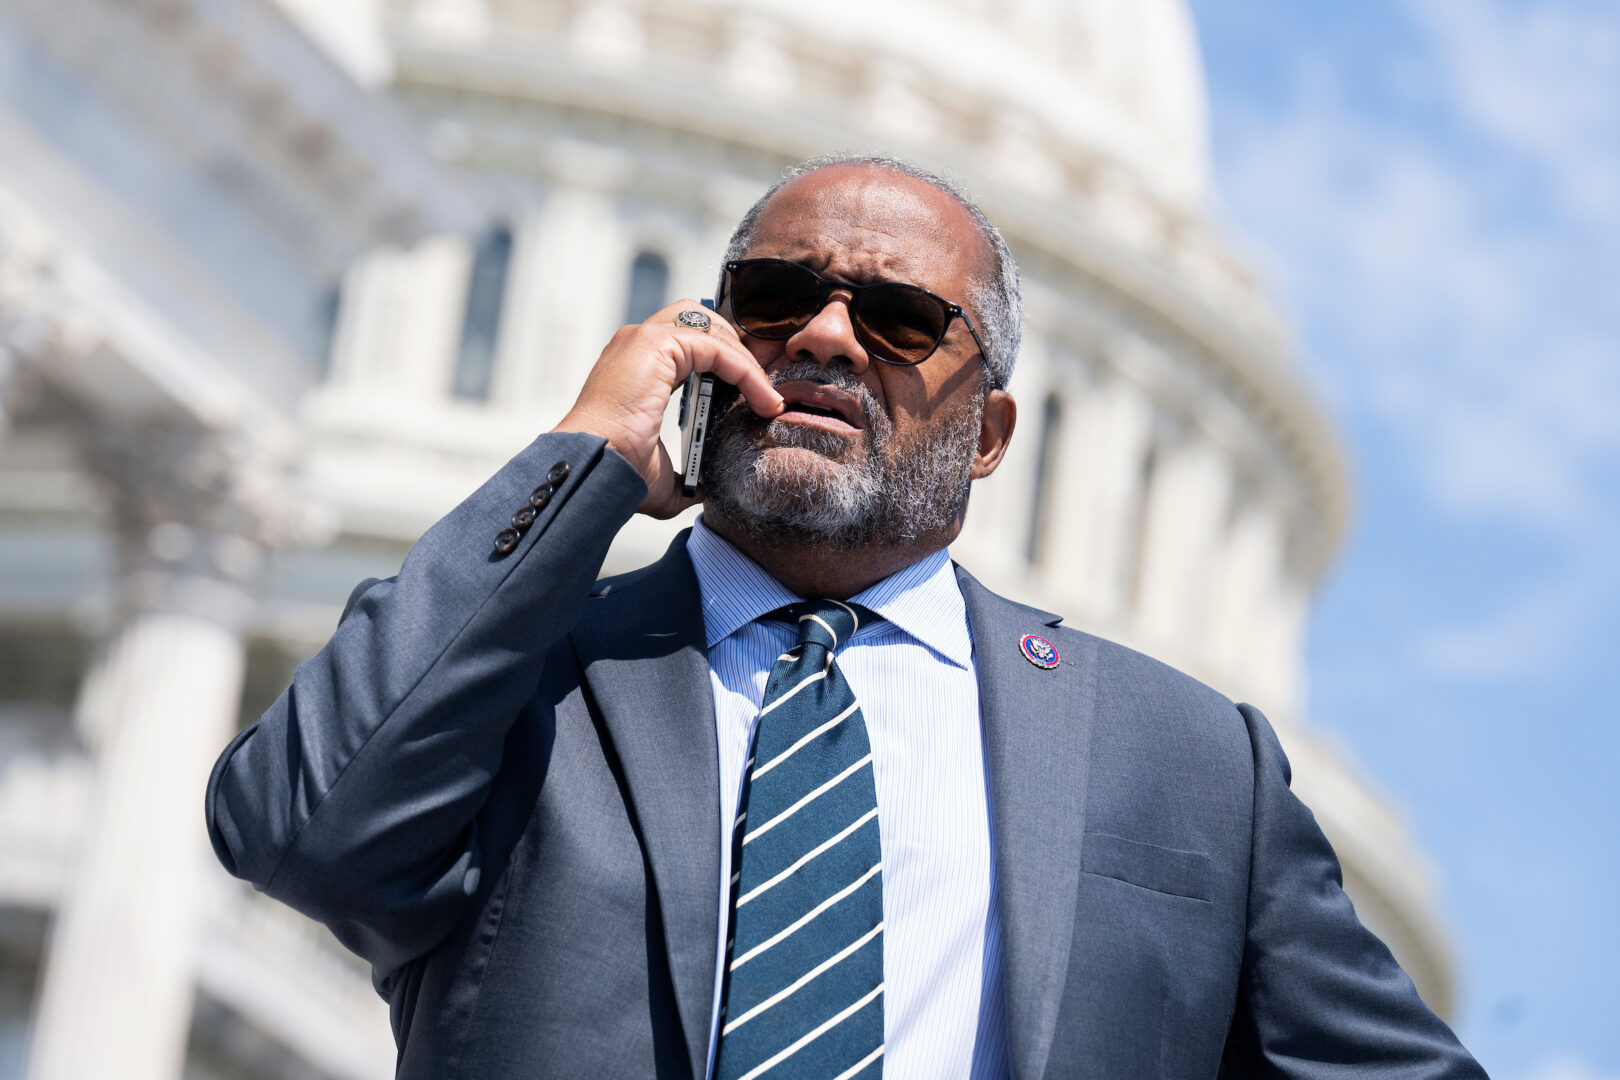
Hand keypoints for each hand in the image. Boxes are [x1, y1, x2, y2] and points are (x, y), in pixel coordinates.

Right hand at [552, 300, 783, 517]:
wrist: (597, 469)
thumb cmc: (619, 471)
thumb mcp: (662, 471)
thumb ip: (687, 471)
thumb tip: (704, 487)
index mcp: (637, 366)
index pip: (691, 342)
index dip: (728, 361)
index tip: (755, 393)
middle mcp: (638, 344)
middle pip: (703, 322)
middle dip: (739, 350)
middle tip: (764, 388)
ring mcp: (645, 339)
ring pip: (714, 331)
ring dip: (747, 362)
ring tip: (766, 397)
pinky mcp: (658, 344)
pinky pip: (718, 348)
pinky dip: (746, 371)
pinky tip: (762, 399)